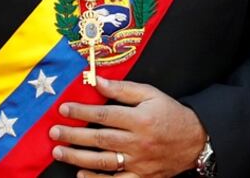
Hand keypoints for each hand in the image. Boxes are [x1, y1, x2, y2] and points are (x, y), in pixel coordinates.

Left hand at [50, 77, 206, 177]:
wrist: (195, 140)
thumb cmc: (170, 114)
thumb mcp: (151, 94)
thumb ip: (123, 89)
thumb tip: (97, 81)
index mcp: (140, 119)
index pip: (104, 114)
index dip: (82, 112)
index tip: (64, 109)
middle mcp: (138, 142)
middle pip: (99, 139)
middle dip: (73, 135)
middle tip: (54, 132)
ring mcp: (138, 163)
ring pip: (103, 161)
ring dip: (77, 157)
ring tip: (59, 151)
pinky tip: (81, 175)